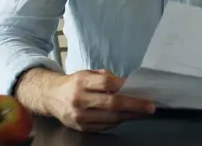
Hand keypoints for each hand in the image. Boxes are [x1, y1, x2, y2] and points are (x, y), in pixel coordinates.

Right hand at [23, 68, 155, 131]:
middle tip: (150, 107)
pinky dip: (118, 122)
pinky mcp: (81, 128)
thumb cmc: (74, 83)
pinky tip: (126, 117)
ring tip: (142, 113)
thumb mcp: (87, 73)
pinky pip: (105, 126)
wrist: (51, 97)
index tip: (140, 89)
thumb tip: (128, 85)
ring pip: (110, 118)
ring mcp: (79, 116)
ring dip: (130, 116)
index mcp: (81, 81)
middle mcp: (79, 99)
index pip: (107, 83)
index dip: (125, 86)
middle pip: (112, 104)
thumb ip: (106, 77)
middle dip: (134, 105)